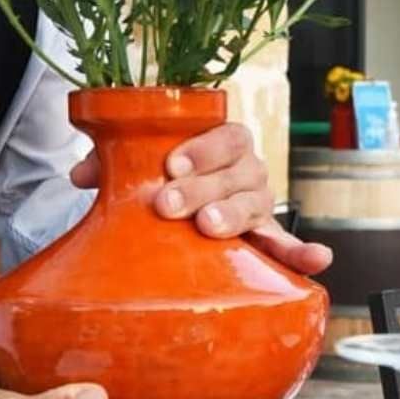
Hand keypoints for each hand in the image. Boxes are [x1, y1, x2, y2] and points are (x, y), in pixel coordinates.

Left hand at [69, 119, 331, 275]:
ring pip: (256, 204)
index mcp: (222, 142)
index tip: (171, 166)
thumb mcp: (133, 165)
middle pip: (237, 173)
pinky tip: (317, 262)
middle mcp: (246, 170)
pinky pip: (288, 246)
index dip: (202, 149)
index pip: (225, 136)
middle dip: (203, 188)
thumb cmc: (157, 178)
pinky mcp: (263, 240)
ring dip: (233, 215)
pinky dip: (303, 254)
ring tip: (208, 228)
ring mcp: (258, 205)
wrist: (176, 206)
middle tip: (169, 205)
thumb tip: (82, 174)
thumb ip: (111, 162)